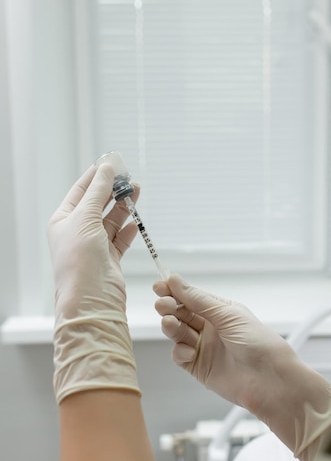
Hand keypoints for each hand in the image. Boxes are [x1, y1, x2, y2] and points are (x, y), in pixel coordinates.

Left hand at [48, 162, 140, 402]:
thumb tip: (106, 168)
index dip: (95, 176)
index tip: (112, 163)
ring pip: (112, 220)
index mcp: (63, 221)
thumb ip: (99, 191)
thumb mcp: (86, 217)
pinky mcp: (109, 259)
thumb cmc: (80, 259)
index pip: (80, 191)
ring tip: (137, 190)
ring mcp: (94, 246)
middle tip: (129, 176)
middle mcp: (77, 232)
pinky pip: (120, 239)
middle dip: (113, 189)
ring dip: (124, 206)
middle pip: (98, 204)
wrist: (91, 296)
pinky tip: (136, 221)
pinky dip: (129, 230)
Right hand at [153, 274, 295, 410]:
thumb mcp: (228, 314)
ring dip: (171, 327)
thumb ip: (198, 300)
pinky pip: (180, 355)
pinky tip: (190, 351)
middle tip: (162, 304)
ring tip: (170, 323)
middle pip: (181, 313)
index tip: (159, 286)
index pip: (191, 297)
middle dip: (170, 307)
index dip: (174, 291)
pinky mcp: (199, 367)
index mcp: (220, 310)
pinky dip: (180, 351)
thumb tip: (176, 280)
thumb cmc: (258, 343)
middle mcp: (211, 327)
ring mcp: (205, 347)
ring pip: (178, 332)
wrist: (270, 380)